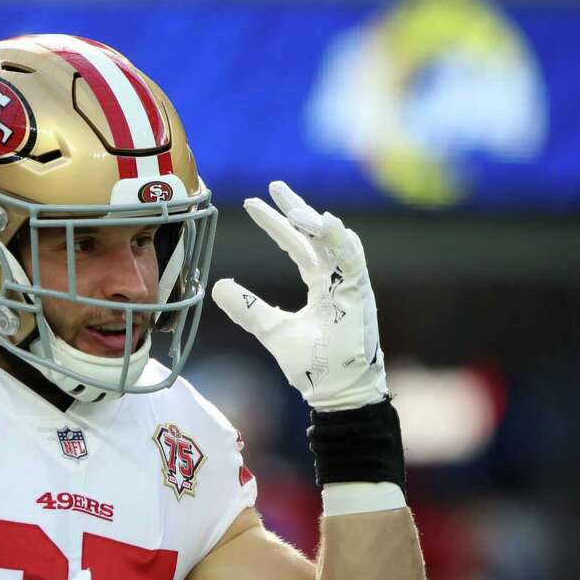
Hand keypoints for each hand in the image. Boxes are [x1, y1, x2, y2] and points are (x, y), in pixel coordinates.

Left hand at [212, 181, 387, 410]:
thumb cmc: (312, 365)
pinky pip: (354, 263)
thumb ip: (247, 309)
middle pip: (316, 236)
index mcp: (321, 285)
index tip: (251, 203)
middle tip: (273, 185)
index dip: (276, 225)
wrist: (337, 393)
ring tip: (295, 207)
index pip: (297, 245)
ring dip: (316, 224)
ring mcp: (351, 287)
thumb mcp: (272, 331)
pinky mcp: (361, 297)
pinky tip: (329, 224)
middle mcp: (337, 280)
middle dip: (296, 210)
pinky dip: (342, 243)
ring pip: (335, 244)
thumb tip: (218, 285)